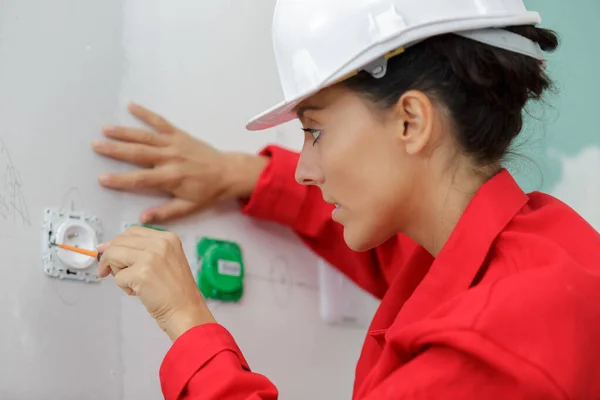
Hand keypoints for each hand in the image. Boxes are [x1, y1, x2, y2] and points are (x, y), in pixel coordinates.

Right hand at [93, 103, 267, 222]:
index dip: (120, 180)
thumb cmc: (208, 191)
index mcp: (171, 177)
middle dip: (115, 150)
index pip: (140, 179)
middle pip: (138, 153)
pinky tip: (131, 106)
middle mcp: (170, 158)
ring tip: (105, 129)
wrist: (228, 172)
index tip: (102, 179)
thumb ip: (166, 212)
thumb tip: (142, 218)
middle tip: (95, 145)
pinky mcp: (179, 134)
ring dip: (124, 132)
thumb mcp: (189, 207)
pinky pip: (161, 122)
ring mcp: (174, 144)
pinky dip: (146, 113)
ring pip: (145, 136)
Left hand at [97, 226, 214, 340]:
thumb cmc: (175, 291)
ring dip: (116, 272)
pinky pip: (118, 277)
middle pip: (120, 241)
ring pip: (114, 255)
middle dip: (110, 257)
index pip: (133, 232)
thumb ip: (143, 251)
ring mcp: (150, 257)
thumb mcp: (166, 260)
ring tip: (132, 284)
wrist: (186, 311)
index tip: (107, 252)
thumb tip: (105, 247)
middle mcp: (160, 243)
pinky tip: (138, 292)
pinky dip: (123, 287)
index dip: (117, 242)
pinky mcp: (141, 273)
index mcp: (168, 238)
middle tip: (108, 271)